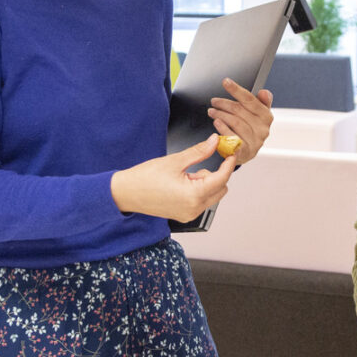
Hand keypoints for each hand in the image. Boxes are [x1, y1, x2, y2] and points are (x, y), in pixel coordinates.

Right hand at [111, 135, 238, 221]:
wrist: (126, 193)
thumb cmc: (144, 179)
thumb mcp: (175, 161)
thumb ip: (199, 151)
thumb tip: (214, 142)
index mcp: (194, 195)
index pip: (222, 178)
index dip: (228, 164)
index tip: (230, 153)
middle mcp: (194, 209)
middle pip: (221, 189)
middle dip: (216, 174)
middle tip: (199, 162)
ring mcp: (189, 214)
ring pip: (211, 195)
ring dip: (205, 182)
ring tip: (184, 174)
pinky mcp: (184, 215)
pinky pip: (201, 201)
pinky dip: (198, 190)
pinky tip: (181, 183)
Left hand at [208, 81, 273, 164]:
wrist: (245, 153)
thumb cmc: (249, 130)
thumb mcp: (257, 115)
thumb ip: (261, 102)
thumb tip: (264, 92)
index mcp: (266, 116)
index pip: (250, 100)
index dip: (236, 90)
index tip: (226, 82)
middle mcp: (263, 129)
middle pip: (239, 110)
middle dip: (224, 103)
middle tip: (214, 101)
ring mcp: (255, 141)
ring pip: (234, 122)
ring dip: (220, 114)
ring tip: (212, 112)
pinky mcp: (245, 152)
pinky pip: (232, 137)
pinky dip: (223, 128)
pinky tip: (217, 123)